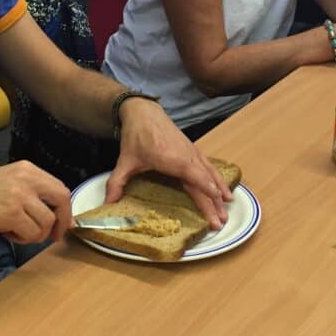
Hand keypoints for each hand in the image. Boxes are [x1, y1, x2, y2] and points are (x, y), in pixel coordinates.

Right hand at [0, 161, 71, 243]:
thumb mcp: (4, 183)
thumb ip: (29, 192)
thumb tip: (55, 212)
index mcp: (26, 168)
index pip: (60, 188)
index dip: (64, 210)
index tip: (59, 225)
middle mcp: (26, 177)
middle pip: (61, 200)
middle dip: (60, 222)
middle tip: (50, 237)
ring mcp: (19, 194)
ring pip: (46, 222)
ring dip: (33, 234)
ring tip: (13, 231)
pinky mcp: (11, 213)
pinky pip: (31, 233)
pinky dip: (21, 239)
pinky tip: (5, 233)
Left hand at [105, 98, 230, 229]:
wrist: (144, 112)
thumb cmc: (137, 135)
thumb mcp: (125, 161)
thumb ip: (116, 183)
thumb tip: (107, 204)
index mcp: (173, 159)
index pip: (194, 177)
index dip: (206, 191)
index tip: (216, 205)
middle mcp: (187, 156)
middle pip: (205, 181)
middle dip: (214, 202)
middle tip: (220, 222)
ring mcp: (192, 152)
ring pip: (210, 174)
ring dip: (220, 191)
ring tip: (228, 208)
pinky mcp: (193, 150)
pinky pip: (209, 166)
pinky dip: (217, 179)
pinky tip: (223, 189)